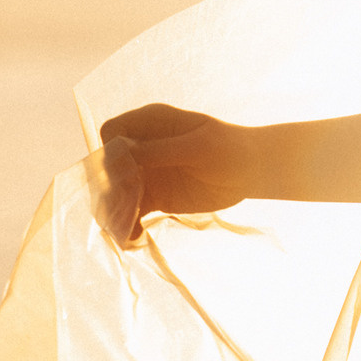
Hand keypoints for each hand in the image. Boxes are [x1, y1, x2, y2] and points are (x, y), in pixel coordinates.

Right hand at [96, 103, 259, 243]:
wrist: (250, 171)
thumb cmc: (228, 148)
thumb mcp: (197, 146)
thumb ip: (161, 150)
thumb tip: (124, 154)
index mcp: (152, 123)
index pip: (113, 132)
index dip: (110, 151)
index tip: (121, 172)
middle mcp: (143, 147)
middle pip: (110, 166)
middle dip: (109, 188)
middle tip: (119, 210)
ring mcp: (147, 172)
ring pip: (117, 191)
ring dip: (115, 211)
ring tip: (123, 231)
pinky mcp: (154, 196)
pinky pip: (133, 210)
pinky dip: (128, 224)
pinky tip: (133, 237)